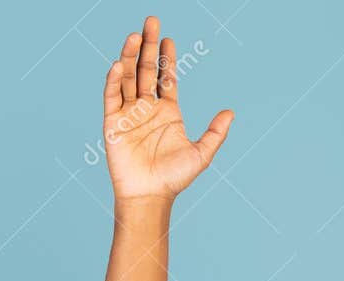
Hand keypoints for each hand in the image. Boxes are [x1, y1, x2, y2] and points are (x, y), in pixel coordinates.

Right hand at [102, 16, 232, 202]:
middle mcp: (147, 108)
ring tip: (135, 35)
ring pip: (128, 77)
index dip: (167, 58)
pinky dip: (114, 79)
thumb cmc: (174, 178)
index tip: (168, 38)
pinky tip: (119, 64)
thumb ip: (215, 133)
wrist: (150, 196)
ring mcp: (129, 113)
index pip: (166, 78)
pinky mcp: (112, 122)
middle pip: (146, 70)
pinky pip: (112, 96)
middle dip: (148, 46)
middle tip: (151, 21)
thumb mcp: (201, 154)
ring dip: (130, 56)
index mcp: (167, 112)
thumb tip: (231, 112)